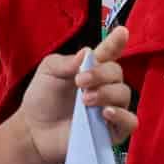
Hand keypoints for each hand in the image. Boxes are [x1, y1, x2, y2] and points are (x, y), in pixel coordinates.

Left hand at [18, 25, 135, 163]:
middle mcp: (105, 86)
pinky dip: (122, 115)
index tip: (122, 32)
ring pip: (124, 94)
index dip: (117, 42)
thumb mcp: (48, 72)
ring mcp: (110, 108)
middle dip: (100, 74)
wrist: (34, 130)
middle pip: (117, 73)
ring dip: (107, 93)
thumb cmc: (42, 99)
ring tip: (85, 100)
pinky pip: (130, 122)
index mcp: (92, 68)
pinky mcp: (112, 131)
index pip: (109, 53)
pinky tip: (106, 113)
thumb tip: (87, 53)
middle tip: (80, 82)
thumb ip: (66, 62)